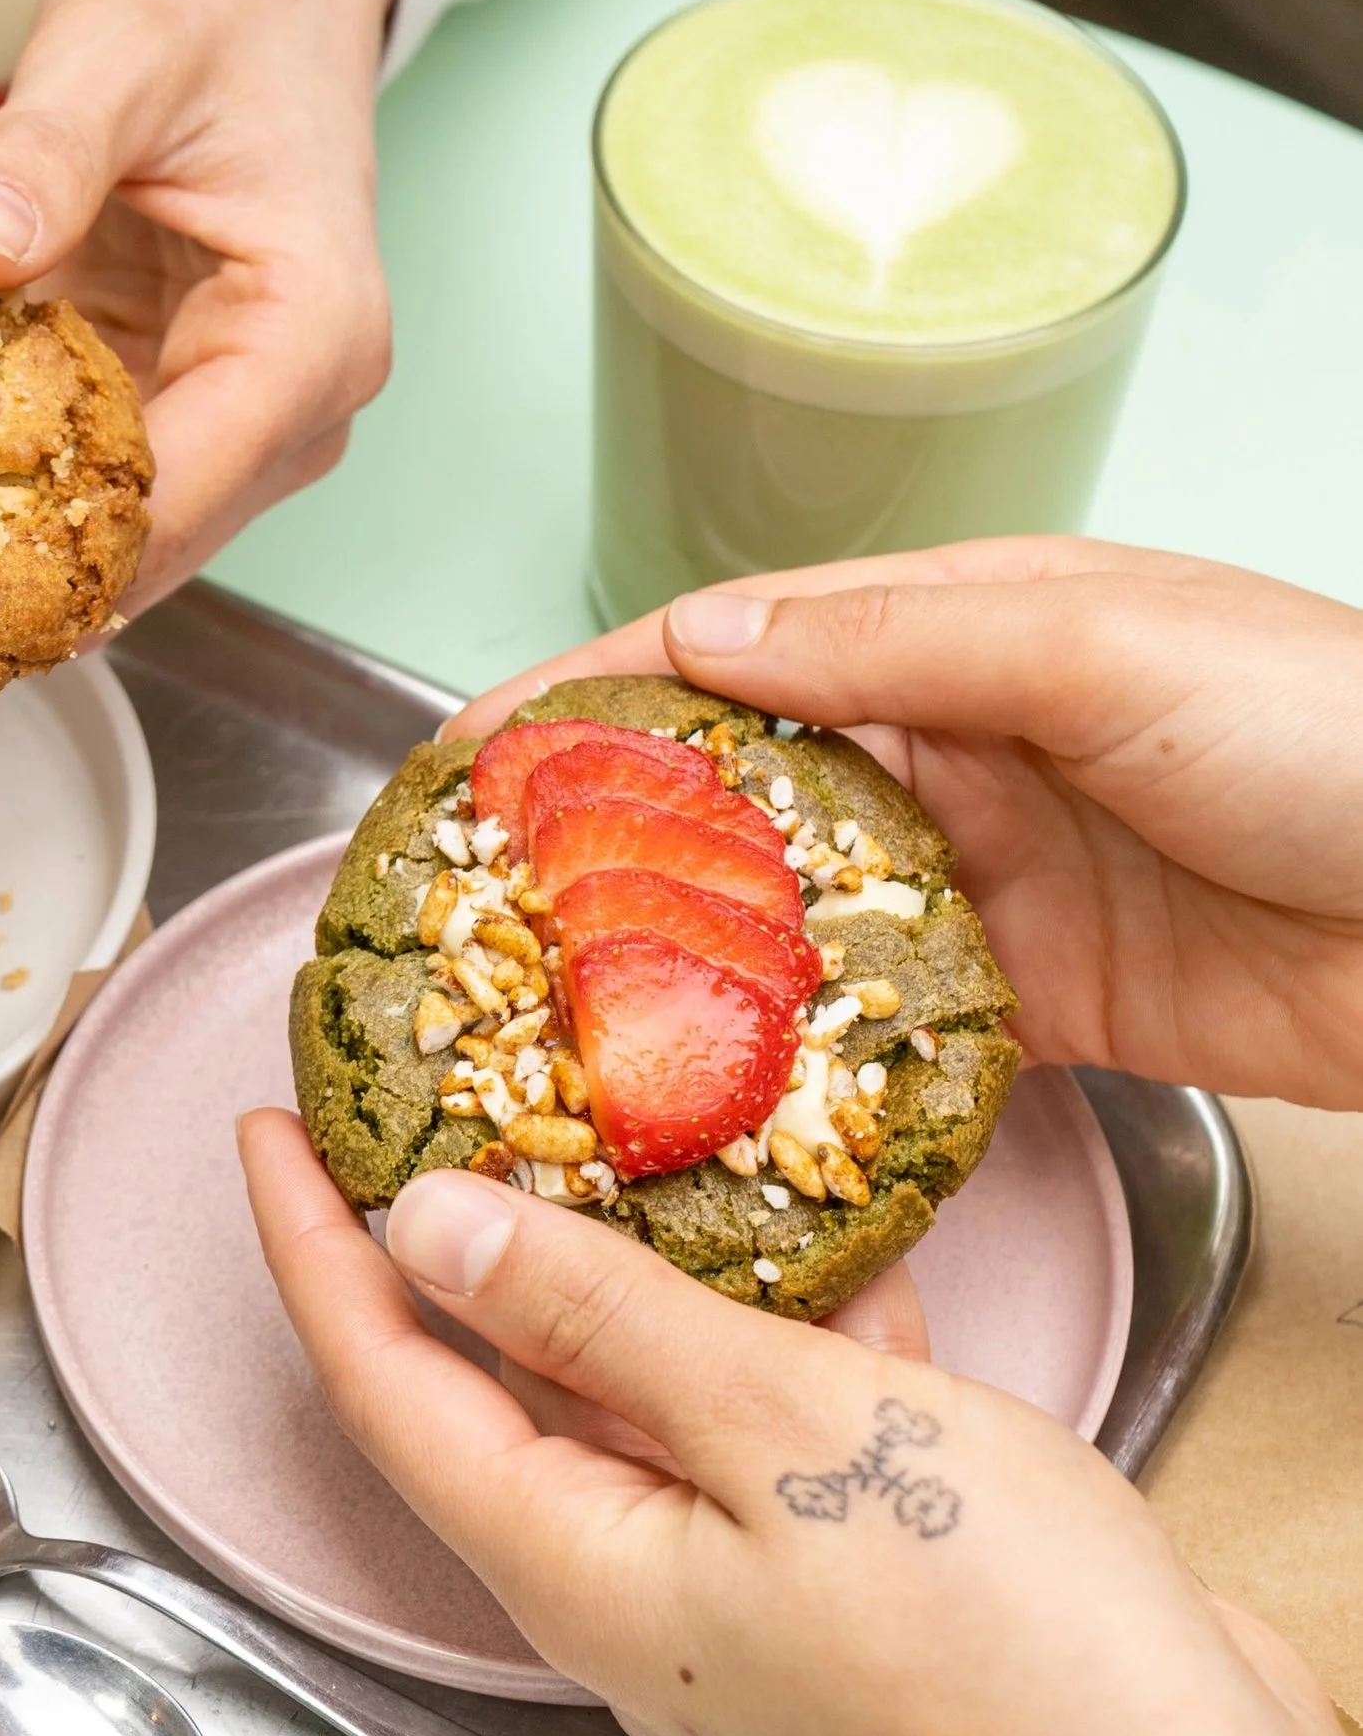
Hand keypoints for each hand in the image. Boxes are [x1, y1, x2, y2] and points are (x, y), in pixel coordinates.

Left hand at [0, 0, 401, 603]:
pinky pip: (81, 465)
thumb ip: (47, 149)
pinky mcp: (172, 393)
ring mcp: (235, 412)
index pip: (175, 499)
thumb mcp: (125, 40)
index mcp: (310, 336)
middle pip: (140, 543)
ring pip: (104, 525)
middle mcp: (294, 406)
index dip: (39, 548)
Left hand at [245, 1111, 1356, 1735]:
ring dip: (623, 1277)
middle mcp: (622, 1596)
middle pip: (482, 1393)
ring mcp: (730, 1603)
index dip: (311, 1247)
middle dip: (439, 1247)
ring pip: (633, 1405)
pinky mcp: (837, 1596)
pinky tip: (831, 1252)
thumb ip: (596, 1319)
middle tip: (411, 1106)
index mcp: (567, 1567)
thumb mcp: (776, 1425)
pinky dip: (775, 1340)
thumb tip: (429, 1227)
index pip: (379, 1382)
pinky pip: (760, 1437)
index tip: (267, 1128)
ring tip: (609, 1136)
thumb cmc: (1000, 1646)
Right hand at [454, 534, 1362, 1107]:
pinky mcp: (1042, 1008)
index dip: (587, 700)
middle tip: (470, 931)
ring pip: (793, 926)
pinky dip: (799, 1068)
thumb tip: (705, 637)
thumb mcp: (1105, 643)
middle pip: (737, 797)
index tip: (460, 764)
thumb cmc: (1333, 731)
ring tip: (551, 1035)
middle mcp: (961, 746)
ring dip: (683, 972)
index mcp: (963, 626)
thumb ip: (900, 640)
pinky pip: (889, 1037)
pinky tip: (709, 1108)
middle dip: (601, 851)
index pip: (732, 648)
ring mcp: (995, 884)